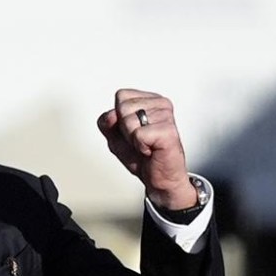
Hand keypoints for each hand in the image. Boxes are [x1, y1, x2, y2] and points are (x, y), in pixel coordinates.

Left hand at [97, 89, 196, 209]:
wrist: (159, 179)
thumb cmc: (140, 156)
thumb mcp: (114, 137)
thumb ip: (106, 122)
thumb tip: (111, 115)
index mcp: (150, 100)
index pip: (121, 96)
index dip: (119, 117)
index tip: (133, 131)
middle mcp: (161, 104)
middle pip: (123, 107)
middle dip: (124, 129)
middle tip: (139, 141)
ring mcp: (166, 116)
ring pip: (128, 120)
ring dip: (132, 139)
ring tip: (146, 145)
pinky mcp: (169, 131)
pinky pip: (138, 135)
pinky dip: (140, 147)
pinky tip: (151, 150)